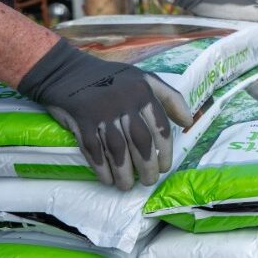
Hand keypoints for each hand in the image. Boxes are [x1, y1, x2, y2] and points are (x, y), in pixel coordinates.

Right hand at [17, 40, 193, 189]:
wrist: (68, 71)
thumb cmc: (113, 78)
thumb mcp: (145, 79)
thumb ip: (170, 98)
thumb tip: (188, 122)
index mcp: (144, 92)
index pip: (160, 127)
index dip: (165, 151)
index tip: (164, 167)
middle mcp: (125, 102)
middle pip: (141, 142)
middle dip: (147, 166)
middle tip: (148, 181)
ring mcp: (102, 112)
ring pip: (118, 149)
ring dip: (124, 172)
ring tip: (127, 186)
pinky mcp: (82, 121)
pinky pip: (94, 150)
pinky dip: (101, 168)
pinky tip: (107, 179)